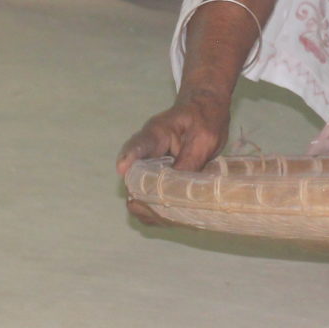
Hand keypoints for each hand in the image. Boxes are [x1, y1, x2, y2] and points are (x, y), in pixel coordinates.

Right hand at [115, 92, 229, 225]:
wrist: (204, 108)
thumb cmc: (205, 117)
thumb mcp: (205, 137)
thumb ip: (191, 161)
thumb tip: (178, 191)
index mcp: (157, 133)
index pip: (139, 144)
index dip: (129, 157)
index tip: (122, 169)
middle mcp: (146, 150)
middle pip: (133, 175)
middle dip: (140, 196)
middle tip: (155, 212)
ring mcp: (148, 164)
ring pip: (138, 189)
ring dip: (148, 207)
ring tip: (167, 219)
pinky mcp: (155, 175)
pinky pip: (149, 195)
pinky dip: (157, 209)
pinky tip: (172, 217)